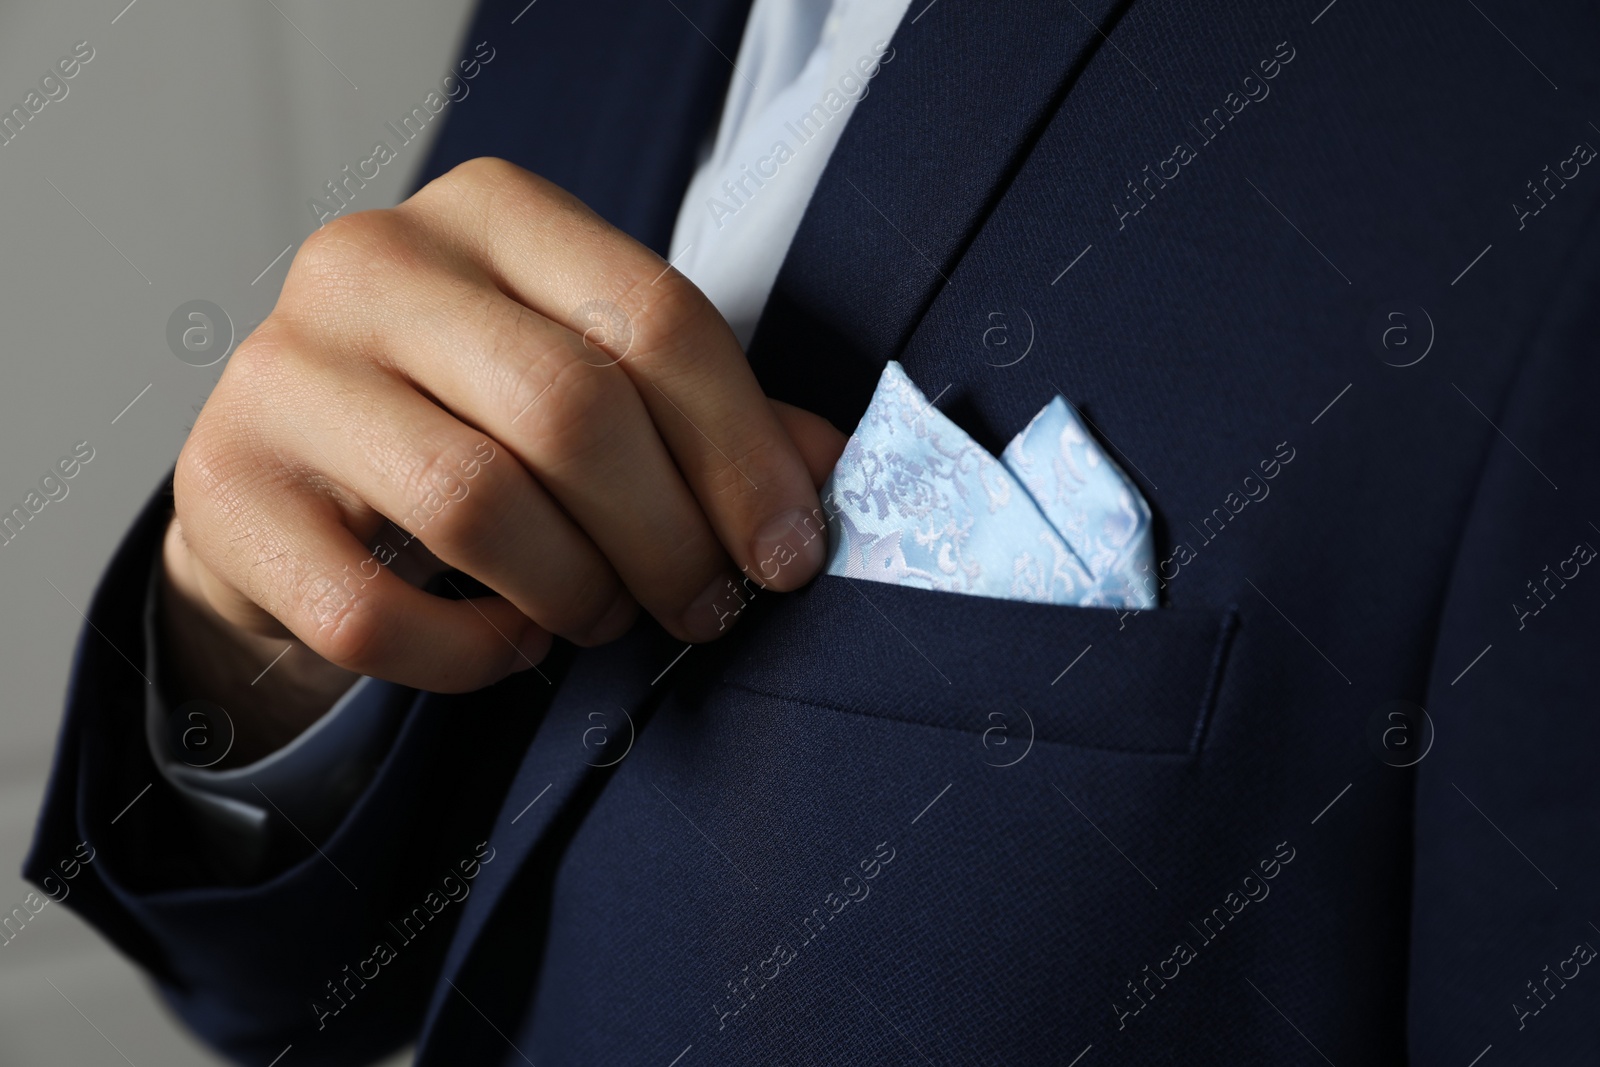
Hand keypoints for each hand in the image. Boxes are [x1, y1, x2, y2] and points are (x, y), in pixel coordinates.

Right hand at [163, 157, 844, 746]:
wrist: (294, 482)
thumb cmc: (469, 422)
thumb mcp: (591, 384)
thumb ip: (704, 417)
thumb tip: (826, 470)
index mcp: (491, 213)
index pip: (654, 317)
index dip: (743, 452)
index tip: (788, 551)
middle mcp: (372, 265)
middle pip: (570, 409)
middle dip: (669, 537)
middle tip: (704, 606)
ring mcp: (281, 373)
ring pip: (476, 505)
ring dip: (577, 591)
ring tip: (603, 612)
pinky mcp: (224, 492)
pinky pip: (375, 614)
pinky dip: (472, 654)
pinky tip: (508, 637)